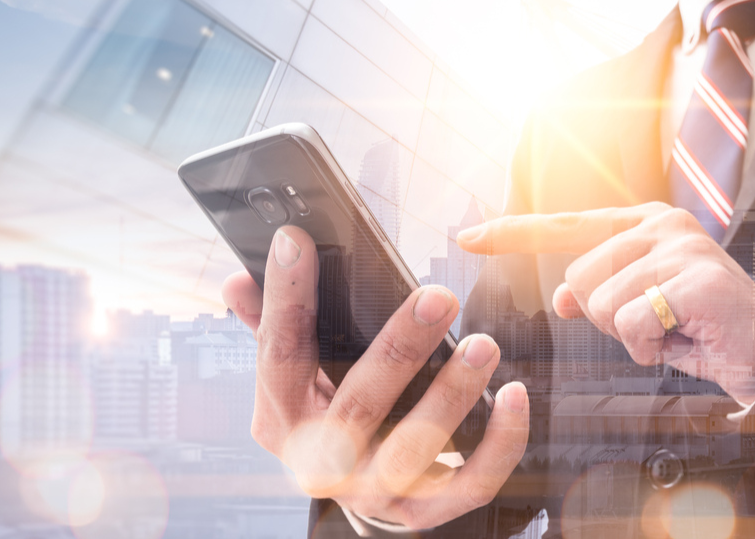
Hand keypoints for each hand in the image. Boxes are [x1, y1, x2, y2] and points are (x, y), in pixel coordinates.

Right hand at [221, 225, 529, 529]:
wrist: (353, 497)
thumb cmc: (327, 418)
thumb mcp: (290, 381)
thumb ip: (270, 328)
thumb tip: (239, 279)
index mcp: (282, 421)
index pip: (279, 355)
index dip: (286, 297)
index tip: (297, 242)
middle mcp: (323, 462)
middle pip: (359, 404)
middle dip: (400, 348)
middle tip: (439, 296)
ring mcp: (373, 490)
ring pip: (416, 448)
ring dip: (452, 394)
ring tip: (483, 345)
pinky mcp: (424, 511)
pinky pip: (470, 481)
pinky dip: (500, 442)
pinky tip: (515, 395)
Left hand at [457, 203, 754, 403]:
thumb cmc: (700, 327)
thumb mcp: (637, 309)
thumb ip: (597, 294)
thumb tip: (561, 297)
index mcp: (644, 224)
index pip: (568, 224)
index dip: (514, 233)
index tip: (467, 238)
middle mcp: (662, 224)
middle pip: (579, 277)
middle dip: (607, 316)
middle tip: (653, 325)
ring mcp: (682, 248)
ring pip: (603, 303)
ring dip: (631, 336)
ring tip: (671, 331)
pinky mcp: (695, 279)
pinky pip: (632, 323)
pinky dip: (649, 347)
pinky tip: (682, 340)